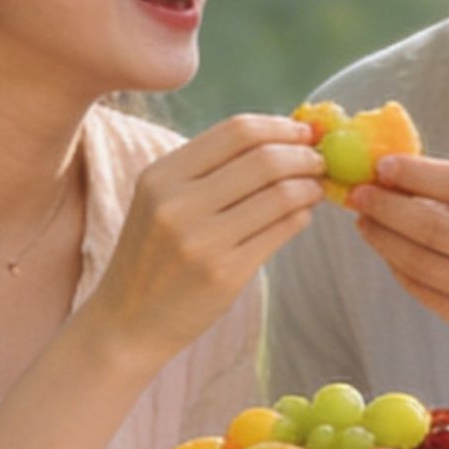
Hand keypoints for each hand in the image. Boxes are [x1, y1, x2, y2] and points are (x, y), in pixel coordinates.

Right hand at [83, 114, 326, 359]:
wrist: (128, 321)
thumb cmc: (155, 255)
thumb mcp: (162, 201)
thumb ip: (212, 169)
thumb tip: (284, 138)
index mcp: (161, 176)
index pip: (237, 132)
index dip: (280, 127)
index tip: (305, 131)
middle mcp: (178, 203)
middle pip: (264, 159)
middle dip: (304, 155)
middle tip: (320, 160)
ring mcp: (202, 240)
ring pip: (281, 195)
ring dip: (310, 186)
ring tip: (316, 187)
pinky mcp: (225, 274)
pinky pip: (281, 231)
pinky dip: (301, 216)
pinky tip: (302, 215)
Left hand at [343, 156, 448, 380]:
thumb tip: (414, 180)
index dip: (418, 174)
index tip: (384, 166)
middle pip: (436, 228)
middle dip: (388, 206)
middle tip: (359, 192)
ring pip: (424, 264)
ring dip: (385, 239)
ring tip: (366, 219)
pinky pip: (429, 296)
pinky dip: (402, 270)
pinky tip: (390, 252)